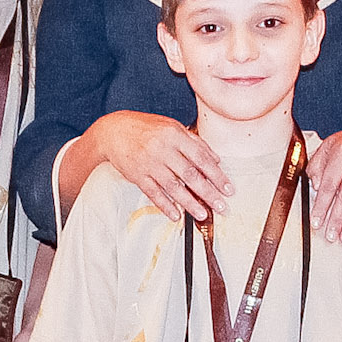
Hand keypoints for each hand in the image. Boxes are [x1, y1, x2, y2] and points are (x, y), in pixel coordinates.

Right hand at [87, 110, 223, 219]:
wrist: (114, 131)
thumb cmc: (146, 128)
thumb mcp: (172, 126)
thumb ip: (195, 142)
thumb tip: (216, 159)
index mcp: (174, 135)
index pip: (201, 158)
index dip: (217, 175)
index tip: (228, 189)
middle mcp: (162, 149)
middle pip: (190, 175)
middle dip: (208, 193)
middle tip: (221, 207)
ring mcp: (149, 164)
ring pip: (173, 187)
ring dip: (189, 203)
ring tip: (202, 214)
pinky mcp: (137, 176)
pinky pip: (153, 193)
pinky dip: (165, 206)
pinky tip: (176, 215)